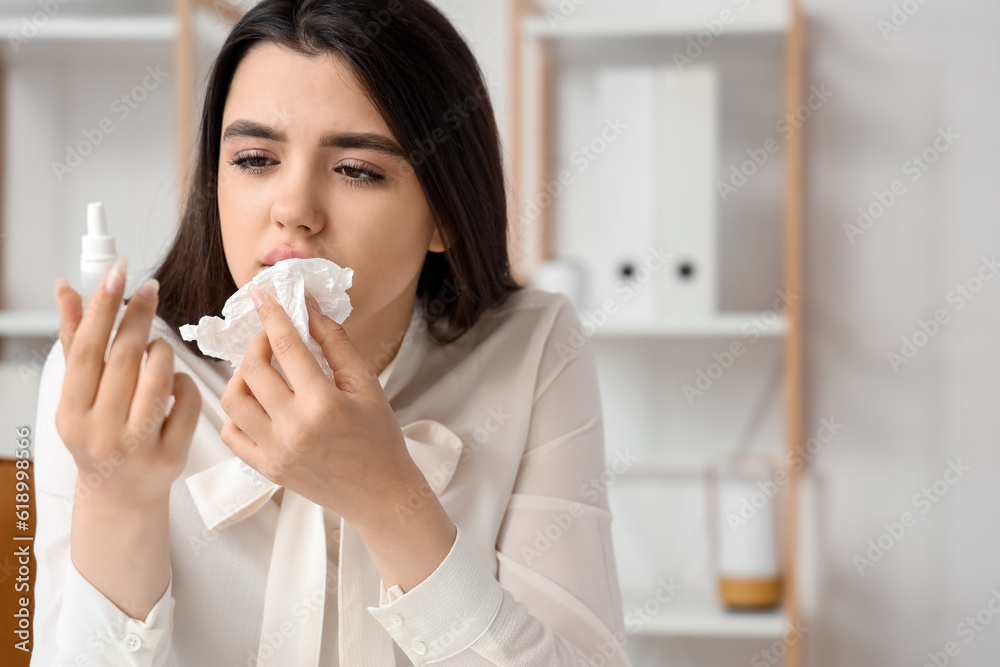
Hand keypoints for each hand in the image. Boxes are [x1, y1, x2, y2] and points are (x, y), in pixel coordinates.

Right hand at [53, 258, 201, 505]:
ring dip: (163, 351)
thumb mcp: (79, 395)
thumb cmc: (99, 435)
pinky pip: (187, 403)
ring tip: (159, 345)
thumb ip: (75, 341)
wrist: (120, 495)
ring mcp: (137, 447)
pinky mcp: (171, 456)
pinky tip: (176, 381)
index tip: (117, 272)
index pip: (86, 351)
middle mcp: (100, 432)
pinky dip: (185, 383)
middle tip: (150, 288)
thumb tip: (67, 289)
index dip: (102, 308)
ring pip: (158, 380)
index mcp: (71, 413)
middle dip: (138, 318)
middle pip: (124, 361)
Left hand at [219, 285, 418, 524]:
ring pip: (232, 399)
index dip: (272, 315)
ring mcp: (275, 451)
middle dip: (257, 342)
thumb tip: (309, 309)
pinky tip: (256, 402)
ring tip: (262, 371)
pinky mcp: (266, 468)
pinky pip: (231, 433)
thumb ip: (336, 344)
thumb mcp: (367, 384)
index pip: (286, 347)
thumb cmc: (379, 438)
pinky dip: (236, 411)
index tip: (262, 294)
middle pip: (252, 370)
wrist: (380, 493)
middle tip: (271, 337)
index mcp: (323, 404)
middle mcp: (293, 428)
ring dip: (241, 376)